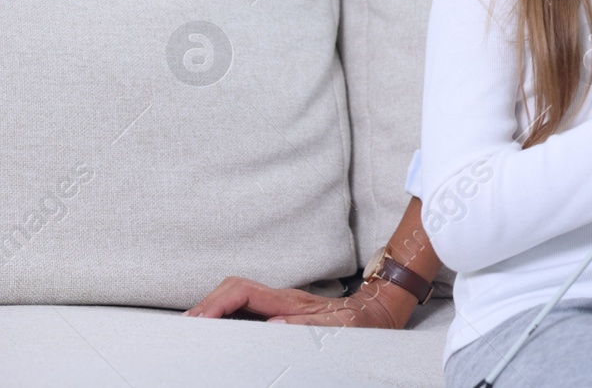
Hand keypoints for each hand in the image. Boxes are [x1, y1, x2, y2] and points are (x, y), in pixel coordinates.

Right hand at [184, 276, 415, 328]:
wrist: (378, 313)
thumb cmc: (360, 323)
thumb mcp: (340, 327)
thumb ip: (307, 326)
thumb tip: (272, 326)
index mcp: (289, 300)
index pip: (243, 292)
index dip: (216, 304)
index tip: (197, 323)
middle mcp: (281, 299)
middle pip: (232, 291)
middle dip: (205, 307)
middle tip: (182, 331)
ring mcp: (279, 304)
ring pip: (236, 298)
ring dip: (212, 311)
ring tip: (190, 333)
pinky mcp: (281, 313)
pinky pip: (245, 310)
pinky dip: (225, 317)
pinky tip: (215, 332)